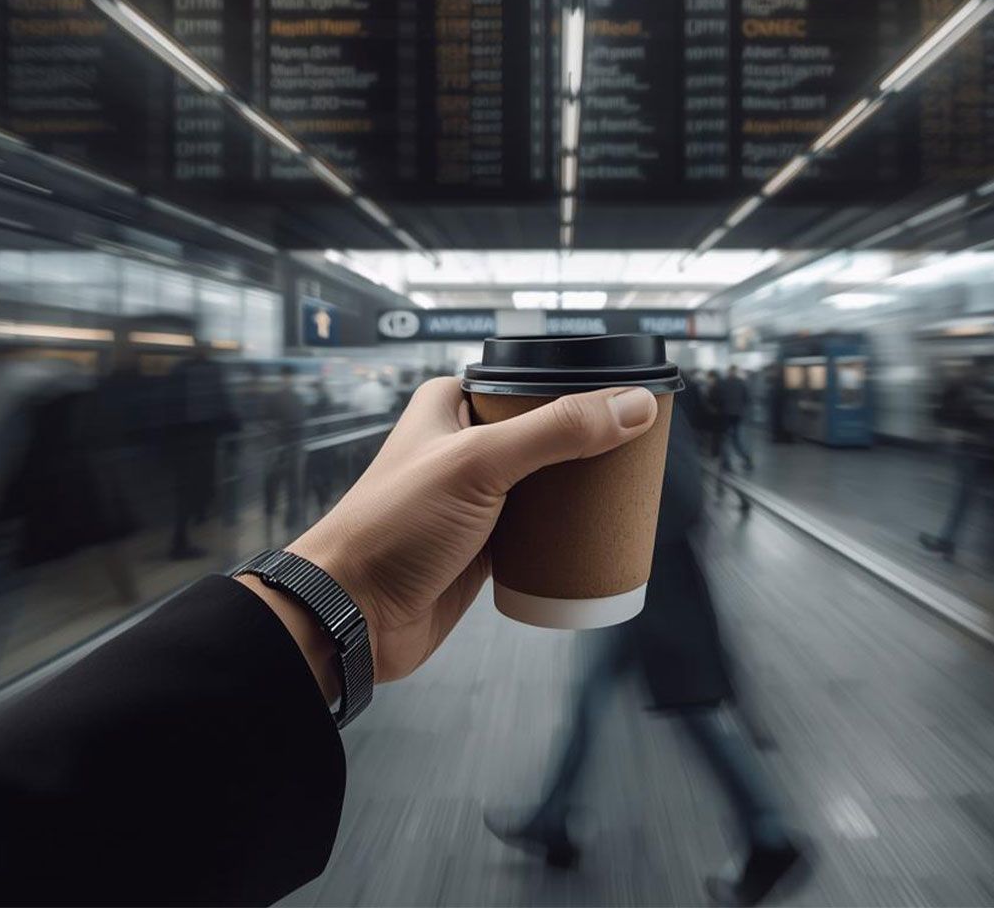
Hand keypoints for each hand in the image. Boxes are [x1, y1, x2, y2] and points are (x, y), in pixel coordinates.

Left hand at [242, 377, 657, 687]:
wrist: (354, 615)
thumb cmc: (394, 528)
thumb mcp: (480, 464)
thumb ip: (558, 431)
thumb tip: (635, 406)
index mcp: (451, 404)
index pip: (528, 379)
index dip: (576, 386)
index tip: (628, 398)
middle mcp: (462, 445)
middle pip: (545, 432)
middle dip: (590, 443)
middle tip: (639, 451)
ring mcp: (475, 497)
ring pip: (546, 483)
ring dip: (582, 490)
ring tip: (629, 491)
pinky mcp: (484, 545)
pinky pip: (539, 529)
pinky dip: (568, 531)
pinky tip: (600, 533)